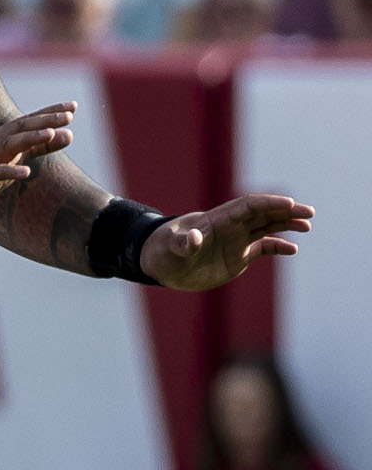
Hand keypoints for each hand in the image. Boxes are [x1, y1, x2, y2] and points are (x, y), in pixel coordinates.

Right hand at [0, 101, 76, 224]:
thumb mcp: (19, 156)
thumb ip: (43, 146)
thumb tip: (70, 134)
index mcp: (4, 136)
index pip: (30, 120)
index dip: (50, 112)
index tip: (73, 106)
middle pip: (20, 127)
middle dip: (44, 121)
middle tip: (68, 117)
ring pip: (7, 144)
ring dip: (29, 138)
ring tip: (50, 134)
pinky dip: (8, 171)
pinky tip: (26, 174)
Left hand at [142, 193, 315, 290]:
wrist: (161, 266)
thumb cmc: (162, 253)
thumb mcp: (171, 249)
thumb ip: (185, 244)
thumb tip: (196, 238)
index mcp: (218, 220)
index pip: (248, 206)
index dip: (268, 203)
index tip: (289, 203)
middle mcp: (230, 227)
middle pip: (263, 213)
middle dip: (286, 211)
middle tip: (309, 213)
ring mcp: (236, 240)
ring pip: (266, 227)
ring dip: (287, 224)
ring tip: (307, 225)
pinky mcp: (238, 256)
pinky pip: (263, 247)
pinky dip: (278, 247)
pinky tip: (292, 249)